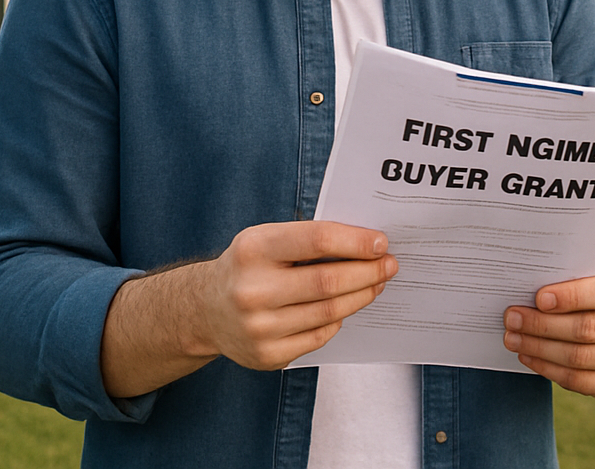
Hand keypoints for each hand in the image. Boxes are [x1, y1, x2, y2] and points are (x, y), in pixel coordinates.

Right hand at [101, 220, 396, 395]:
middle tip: (389, 265)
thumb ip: (309, 239)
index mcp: (253, 249)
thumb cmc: (249, 266)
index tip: (381, 242)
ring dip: (361, 296)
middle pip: (328, 281)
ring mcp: (258, 328)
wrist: (205, 310)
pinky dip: (339, 319)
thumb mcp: (266, 239)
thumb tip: (368, 244)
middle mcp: (252, 290)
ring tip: (376, 284)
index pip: (317, 240)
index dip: (355, 241)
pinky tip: (346, 307)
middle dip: (367, 272)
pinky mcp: (267, 356)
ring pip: (329, 311)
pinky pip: (319, 336)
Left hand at [502, 260, 594, 396]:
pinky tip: (528, 355)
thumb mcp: (593, 269)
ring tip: (513, 338)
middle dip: (544, 325)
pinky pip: (578, 381)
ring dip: (540, 349)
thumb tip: (528, 281)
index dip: (571, 297)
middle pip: (589, 329)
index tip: (539, 298)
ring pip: (580, 358)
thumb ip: (571, 272)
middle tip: (512, 318)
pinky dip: (548, 369)